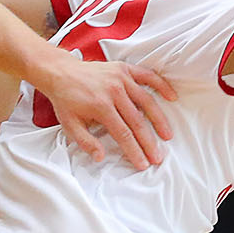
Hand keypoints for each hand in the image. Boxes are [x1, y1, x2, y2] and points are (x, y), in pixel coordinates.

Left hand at [32, 54, 176, 166]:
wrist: (61, 73)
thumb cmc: (66, 100)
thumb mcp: (69, 125)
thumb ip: (85, 142)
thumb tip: (101, 157)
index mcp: (100, 106)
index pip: (123, 133)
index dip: (134, 150)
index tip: (143, 163)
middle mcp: (113, 91)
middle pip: (138, 121)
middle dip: (149, 142)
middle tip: (158, 157)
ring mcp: (120, 78)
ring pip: (146, 101)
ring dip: (159, 119)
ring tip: (167, 135)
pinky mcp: (124, 69)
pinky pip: (147, 76)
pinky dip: (161, 85)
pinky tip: (172, 97)